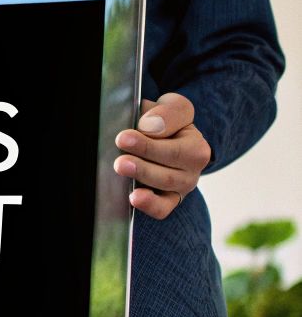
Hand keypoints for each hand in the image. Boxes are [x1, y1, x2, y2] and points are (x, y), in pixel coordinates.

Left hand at [114, 93, 210, 219]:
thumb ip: (166, 113)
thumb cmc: (160, 125)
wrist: (160, 146)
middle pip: (174, 156)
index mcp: (193, 135)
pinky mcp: (170, 200)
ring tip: (122, 165)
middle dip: (146, 150)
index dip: (157, 127)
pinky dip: (150, 204)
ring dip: (143, 172)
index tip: (128, 133)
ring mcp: (184, 182)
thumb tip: (151, 126)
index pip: (178, 127)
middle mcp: (195, 160)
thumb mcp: (168, 109)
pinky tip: (134, 197)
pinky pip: (163, 207)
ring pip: (166, 180)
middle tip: (121, 145)